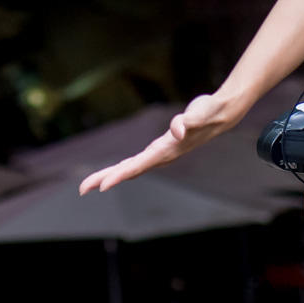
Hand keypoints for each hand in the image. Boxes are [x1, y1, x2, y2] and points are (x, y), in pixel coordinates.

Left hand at [77, 91, 240, 194]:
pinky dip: (124, 168)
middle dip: (105, 179)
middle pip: (128, 171)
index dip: (118, 176)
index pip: (137, 166)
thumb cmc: (208, 113)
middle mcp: (161, 156)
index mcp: (165, 151)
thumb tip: (178, 129)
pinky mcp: (161, 147)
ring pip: (131, 168)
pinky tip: (116, 171)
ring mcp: (161, 153)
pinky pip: (137, 161)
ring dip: (111, 175)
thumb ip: (187, 122)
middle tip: (82, 189)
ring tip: (92, 184)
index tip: (101, 187)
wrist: (221, 114)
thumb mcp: (198, 114)